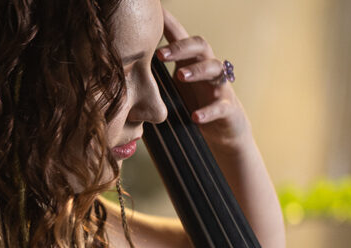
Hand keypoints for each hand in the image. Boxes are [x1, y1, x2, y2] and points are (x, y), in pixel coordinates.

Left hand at [156, 9, 250, 153]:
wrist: (222, 131)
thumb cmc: (194, 105)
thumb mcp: (172, 91)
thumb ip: (153, 82)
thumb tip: (122, 78)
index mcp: (191, 64)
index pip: (182, 39)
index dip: (170, 25)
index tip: (155, 14)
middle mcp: (207, 70)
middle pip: (200, 46)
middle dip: (180, 48)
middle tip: (159, 54)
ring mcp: (219, 87)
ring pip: (215, 68)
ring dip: (197, 70)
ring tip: (180, 76)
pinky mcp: (227, 109)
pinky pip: (220, 106)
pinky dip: (208, 111)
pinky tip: (195, 117)